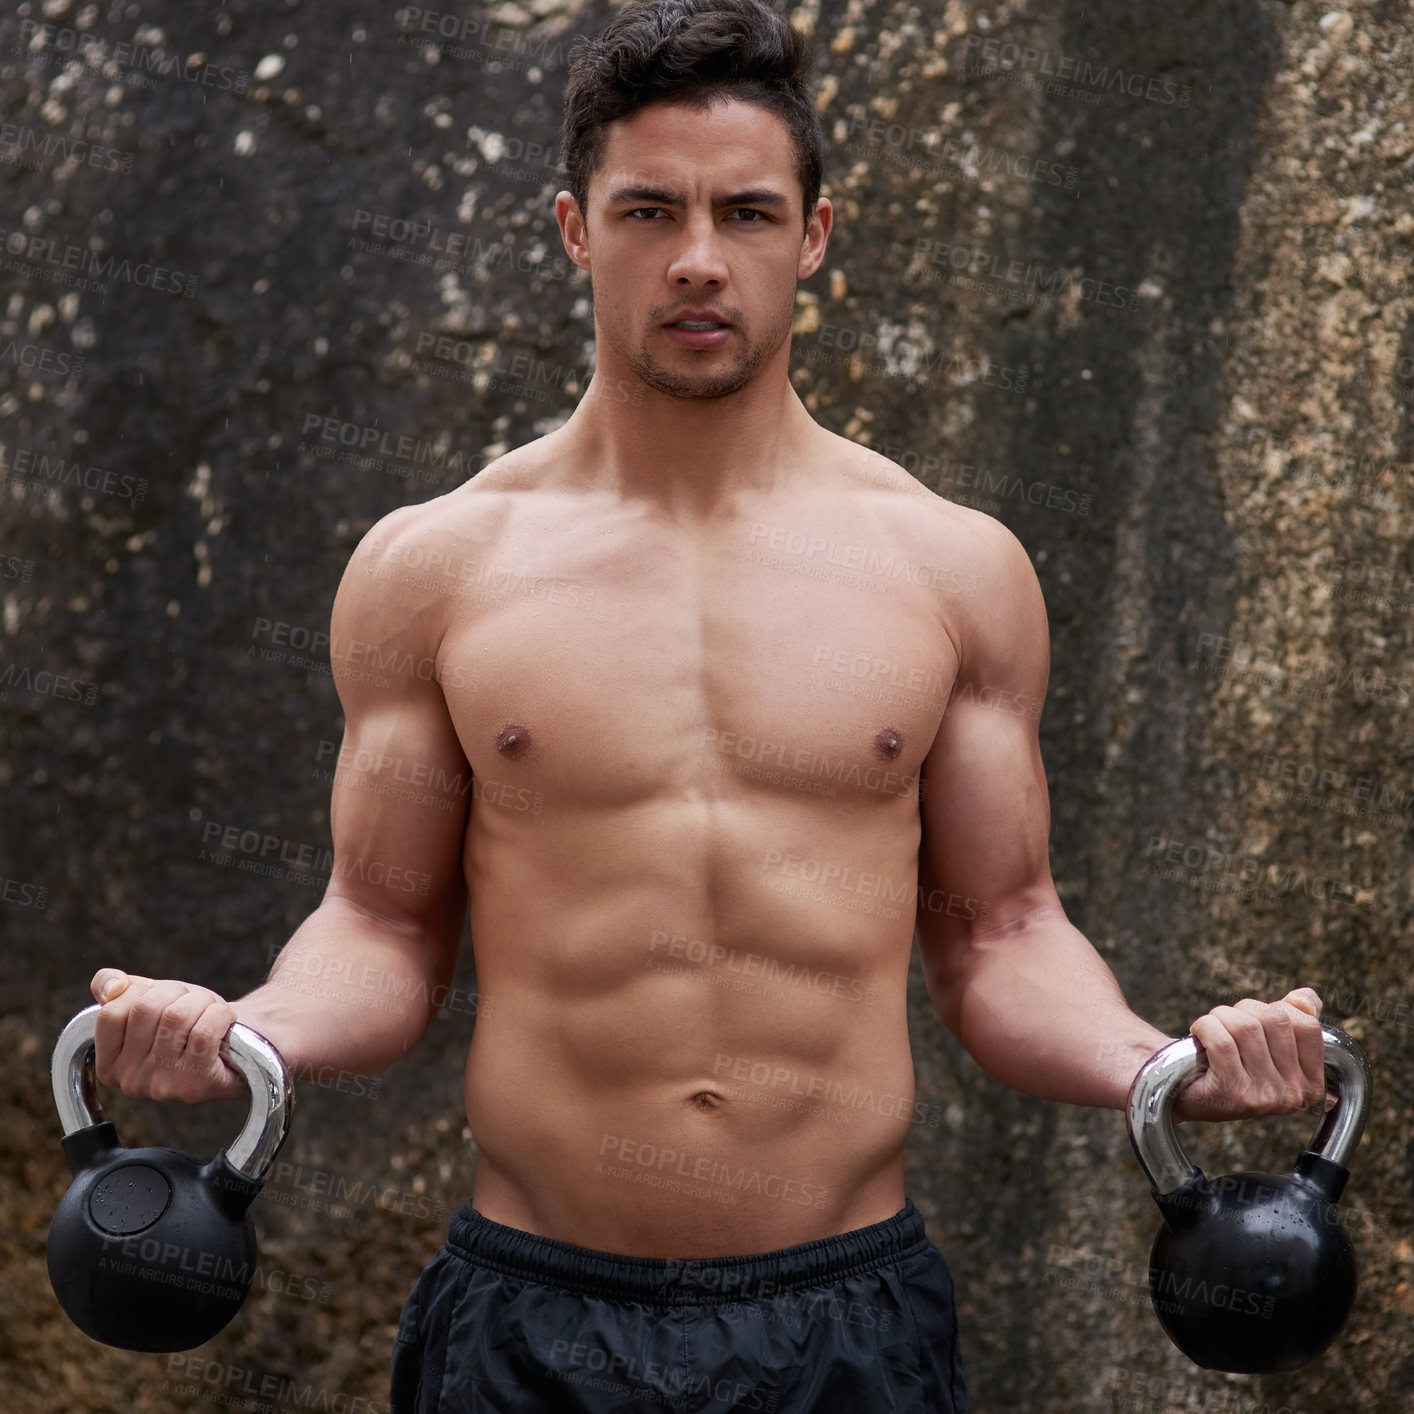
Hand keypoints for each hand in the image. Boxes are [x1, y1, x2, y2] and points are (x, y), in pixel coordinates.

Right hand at [89, 969, 245, 1102]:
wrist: (236, 1043)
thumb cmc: (186, 1019)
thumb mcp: (145, 996)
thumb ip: (109, 985)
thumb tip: (113, 988)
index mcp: (109, 1063)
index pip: (111, 1013)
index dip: (142, 992)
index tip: (163, 998)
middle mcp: (130, 1080)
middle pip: (146, 1009)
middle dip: (176, 993)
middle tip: (192, 1002)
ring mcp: (161, 1086)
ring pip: (177, 1017)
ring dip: (201, 1001)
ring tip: (209, 1010)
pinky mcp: (195, 1085)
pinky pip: (204, 1033)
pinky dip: (220, 1015)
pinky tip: (225, 1019)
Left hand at [1172, 988, 1327, 1122]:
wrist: (1183, 1089)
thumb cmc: (1228, 1060)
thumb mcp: (1265, 1042)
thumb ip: (1292, 1019)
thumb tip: (1304, 997)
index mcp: (1310, 1083)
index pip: (1307, 1025)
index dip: (1276, 1009)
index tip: (1254, 1020)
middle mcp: (1293, 1094)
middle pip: (1276, 1020)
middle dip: (1244, 1010)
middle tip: (1226, 1023)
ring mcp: (1266, 1097)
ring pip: (1247, 1027)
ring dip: (1220, 1017)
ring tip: (1211, 1029)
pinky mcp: (1235, 1094)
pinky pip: (1221, 1041)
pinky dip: (1204, 1027)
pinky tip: (1198, 1035)